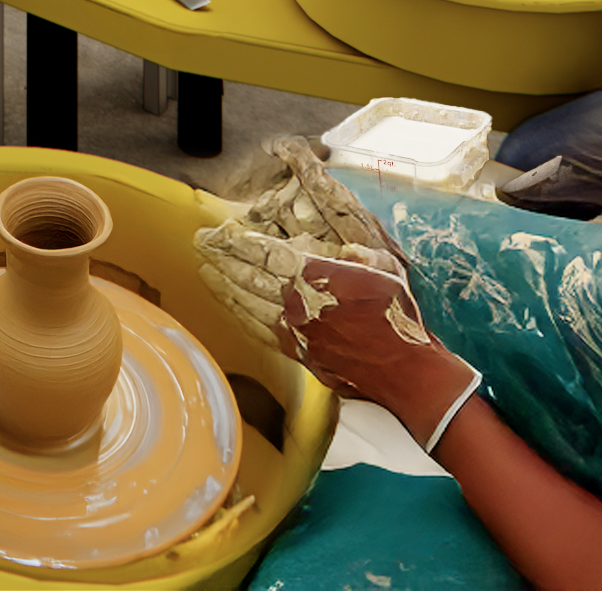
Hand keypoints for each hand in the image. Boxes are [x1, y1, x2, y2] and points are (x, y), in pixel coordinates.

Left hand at [196, 215, 449, 404]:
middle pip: (248, 277)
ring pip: (248, 304)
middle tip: (200, 244)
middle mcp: (298, 303)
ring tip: (205, 271)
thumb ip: (362, 254)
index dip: (238, 242)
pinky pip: (258, 330)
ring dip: (223, 286)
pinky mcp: (296, 352)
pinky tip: (229, 306)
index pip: (266, 253)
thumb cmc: (398, 317)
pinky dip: (239, 316)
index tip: (218, 231)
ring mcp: (293, 331)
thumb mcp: (388, 271)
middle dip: (221, 259)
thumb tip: (345, 249)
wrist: (401, 369)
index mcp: (317, 276)